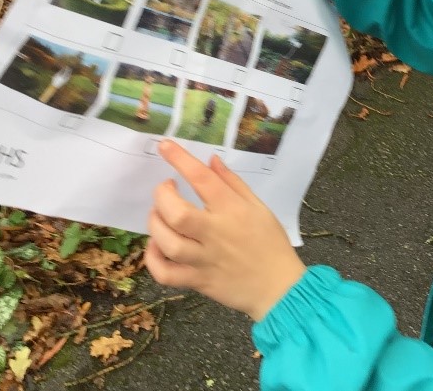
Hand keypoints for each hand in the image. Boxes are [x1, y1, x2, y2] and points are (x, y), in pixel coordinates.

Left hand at [145, 141, 305, 321]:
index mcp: (233, 210)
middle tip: (166, 189)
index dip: (180, 159)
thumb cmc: (270, 243)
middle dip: (162, 196)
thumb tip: (210, 160)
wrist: (279, 288)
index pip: (202, 178)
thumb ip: (232, 182)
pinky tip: (157, 246)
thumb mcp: (258, 206)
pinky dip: (153, 259)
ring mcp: (204, 259)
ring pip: (168, 243)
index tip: (165, 145)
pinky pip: (165, 273)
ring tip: (159, 216)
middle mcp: (216, 233)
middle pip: (177, 214)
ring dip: (155, 224)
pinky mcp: (197, 281)